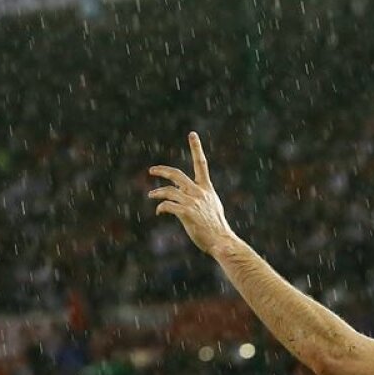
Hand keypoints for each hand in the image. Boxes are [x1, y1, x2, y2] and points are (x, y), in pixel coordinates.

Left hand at [149, 132, 235, 254]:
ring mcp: (193, 202)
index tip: (192, 134)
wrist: (222, 241)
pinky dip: (161, 207)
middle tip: (152, 170)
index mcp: (207, 189)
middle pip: (176, 175)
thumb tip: (181, 194)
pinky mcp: (186, 213)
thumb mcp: (212, 207)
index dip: (196, 148)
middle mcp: (199, 192)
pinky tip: (159, 211)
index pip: (201, 164)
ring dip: (157, 192)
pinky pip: (167, 206)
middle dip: (162, 171)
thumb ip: (198, 197)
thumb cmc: (216, 228)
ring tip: (151, 195)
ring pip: (168, 191)